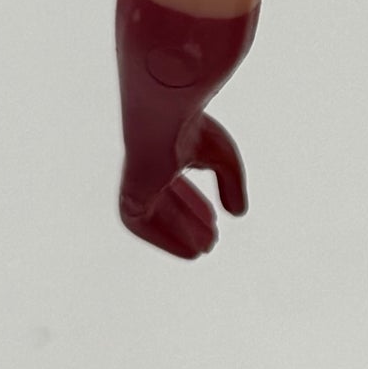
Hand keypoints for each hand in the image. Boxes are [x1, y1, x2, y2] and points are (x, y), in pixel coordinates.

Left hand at [120, 115, 248, 259]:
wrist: (161, 117)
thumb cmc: (191, 129)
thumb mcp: (223, 158)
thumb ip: (232, 183)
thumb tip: (238, 213)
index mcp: (163, 154)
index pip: (175, 186)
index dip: (194, 205)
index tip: (214, 220)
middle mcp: (147, 169)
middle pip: (165, 204)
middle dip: (188, 222)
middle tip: (210, 242)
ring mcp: (136, 182)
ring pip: (154, 216)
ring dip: (178, 234)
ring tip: (202, 250)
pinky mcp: (129, 194)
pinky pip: (141, 224)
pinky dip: (166, 239)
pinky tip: (189, 250)